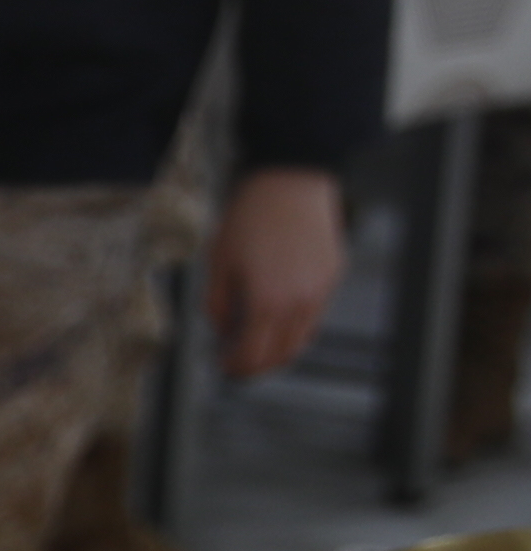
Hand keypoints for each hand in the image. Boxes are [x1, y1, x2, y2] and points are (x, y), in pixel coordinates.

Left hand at [211, 166, 343, 379]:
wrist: (290, 183)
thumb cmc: (249, 219)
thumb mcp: (219, 264)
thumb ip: (218, 305)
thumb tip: (224, 331)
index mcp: (268, 303)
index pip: (254, 355)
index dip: (236, 367)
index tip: (223, 367)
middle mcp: (300, 303)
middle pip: (282, 354)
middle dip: (258, 366)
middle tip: (238, 365)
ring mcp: (322, 290)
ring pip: (303, 338)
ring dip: (279, 349)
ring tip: (256, 344)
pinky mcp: (333, 276)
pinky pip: (315, 314)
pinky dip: (295, 326)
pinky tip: (276, 318)